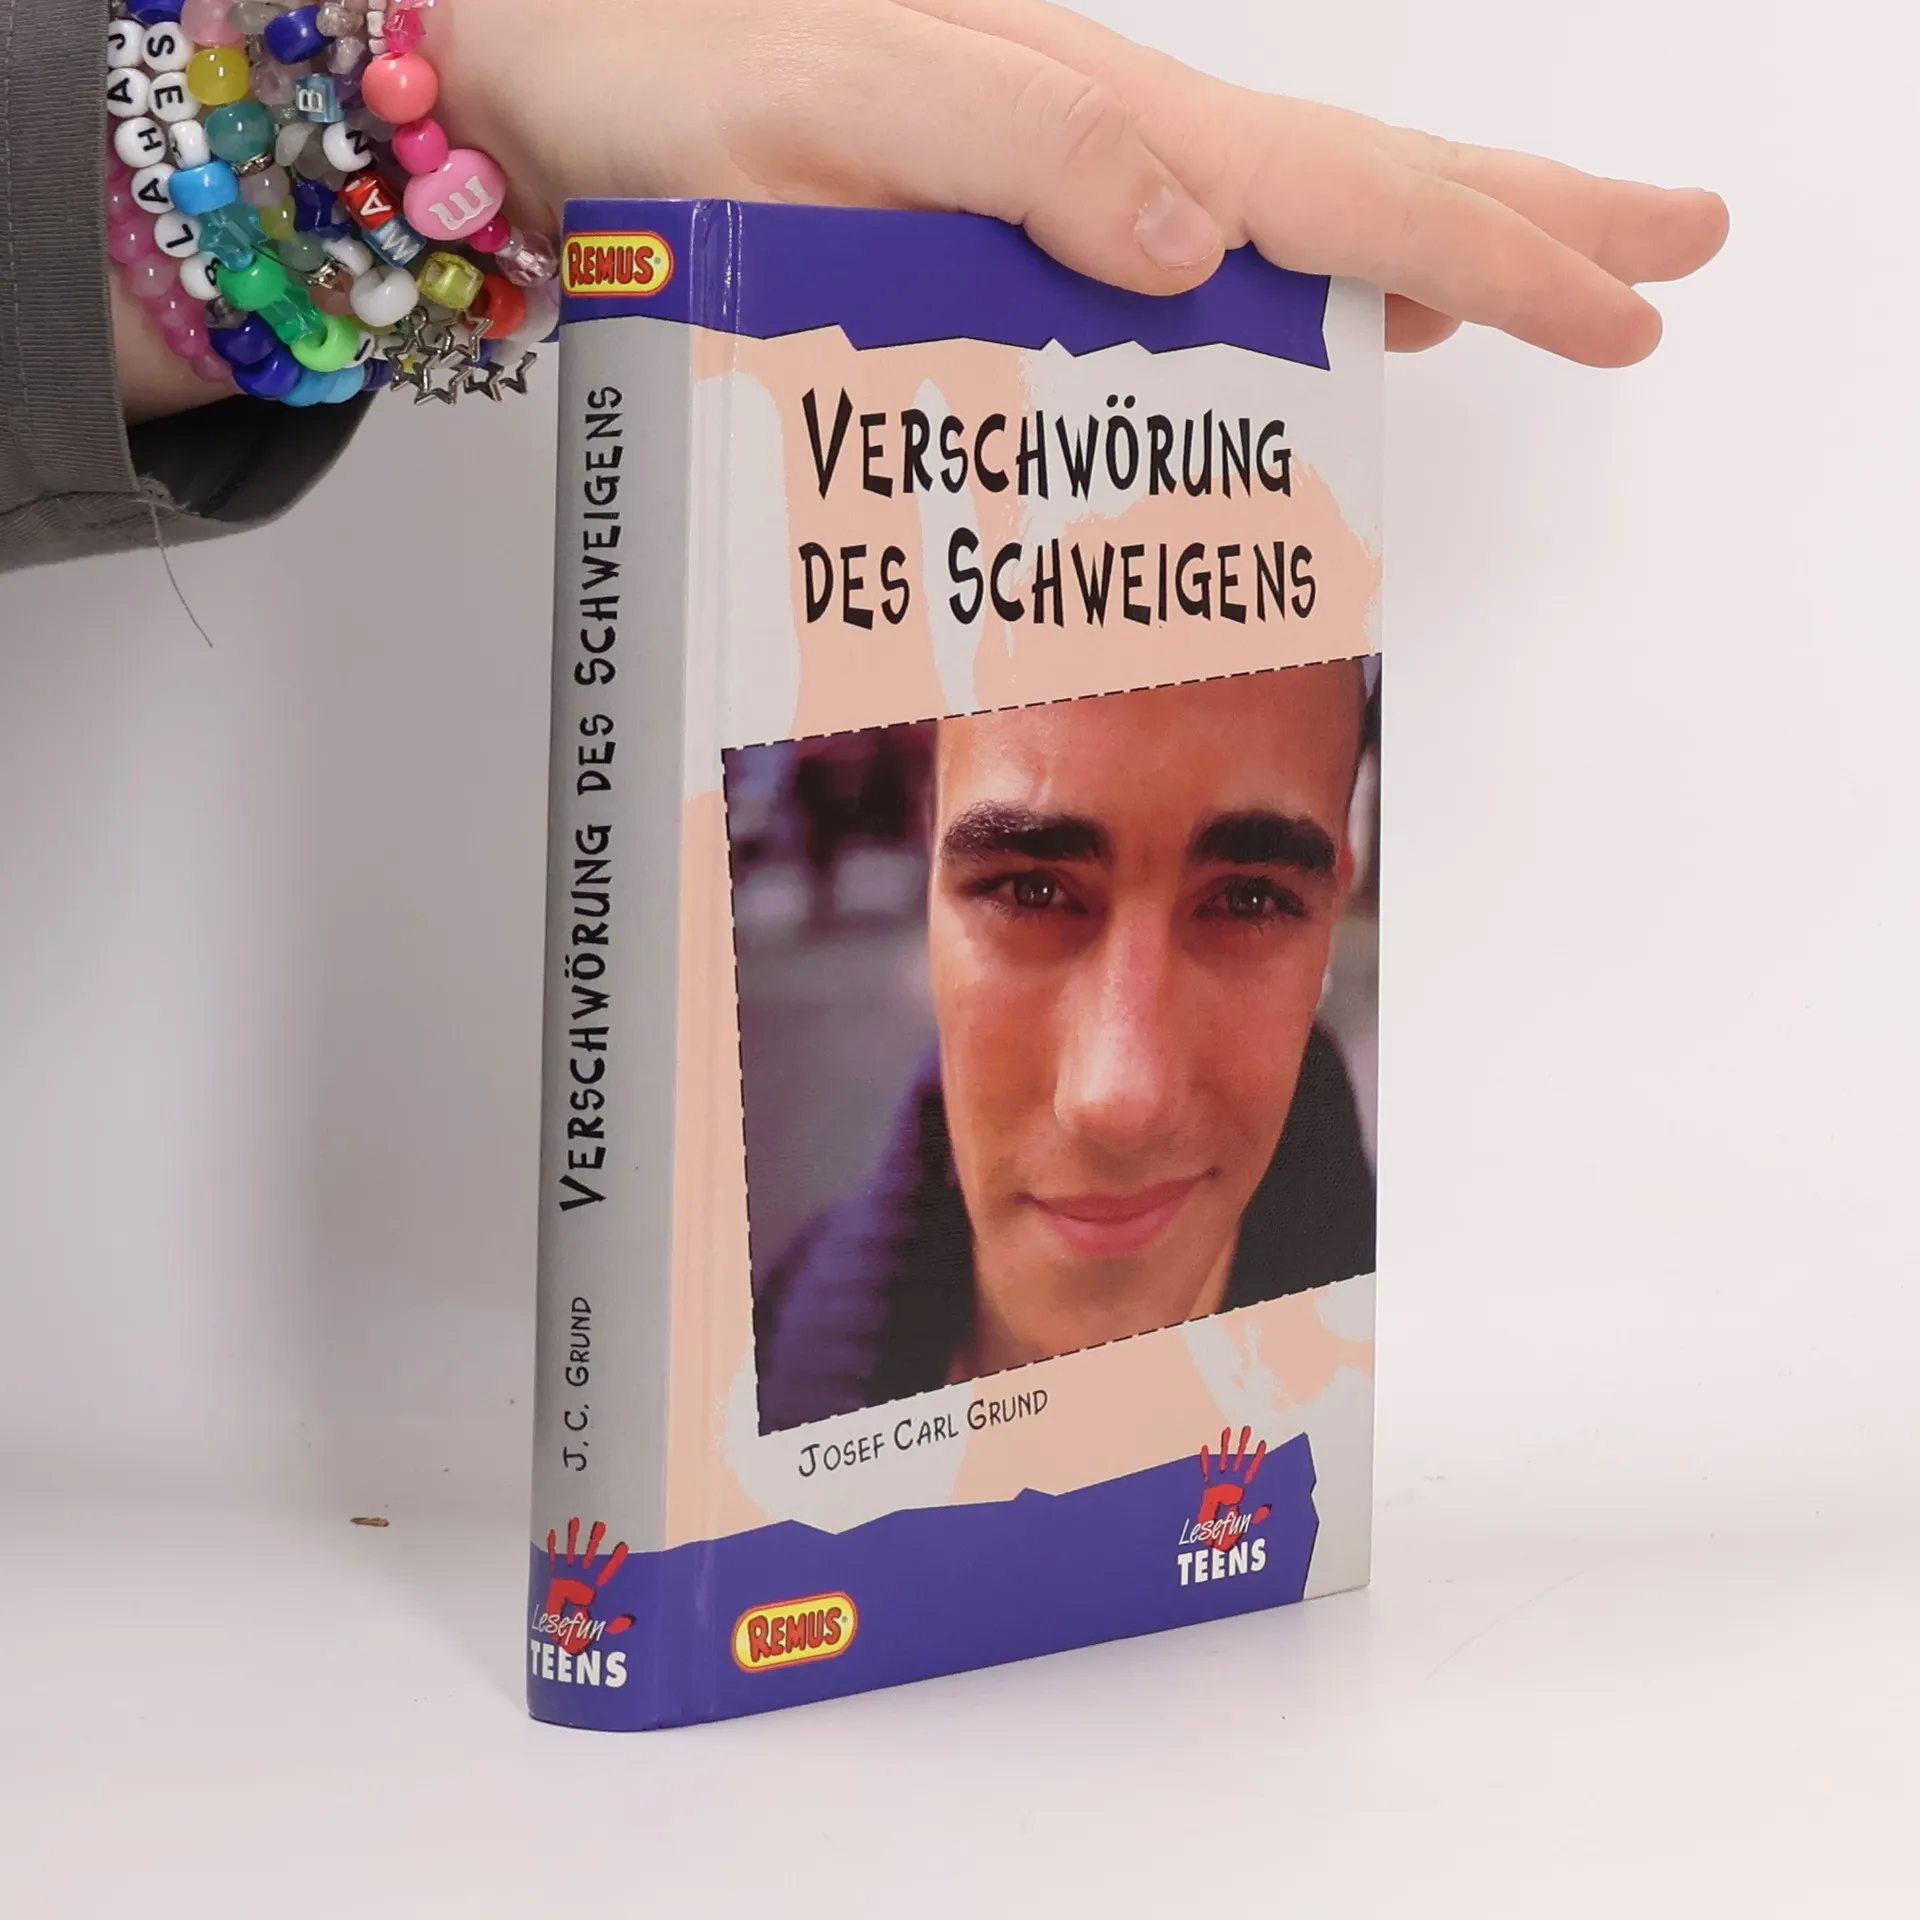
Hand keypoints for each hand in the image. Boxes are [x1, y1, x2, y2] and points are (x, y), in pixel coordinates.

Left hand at [436, 0, 1726, 366]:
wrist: (555, 54)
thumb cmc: (669, 77)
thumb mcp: (839, 111)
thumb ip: (1017, 150)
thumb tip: (1195, 236)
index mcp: (1100, 126)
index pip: (1350, 193)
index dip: (1504, 251)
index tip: (1631, 299)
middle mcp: (1106, 143)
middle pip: (1362, 183)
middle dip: (1524, 231)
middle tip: (1664, 263)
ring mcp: (1067, 174)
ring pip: (1294, 215)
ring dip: (1432, 252)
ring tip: (1536, 285)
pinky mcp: (1011, 209)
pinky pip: (1194, 253)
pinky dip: (1288, 283)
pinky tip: (1319, 308)